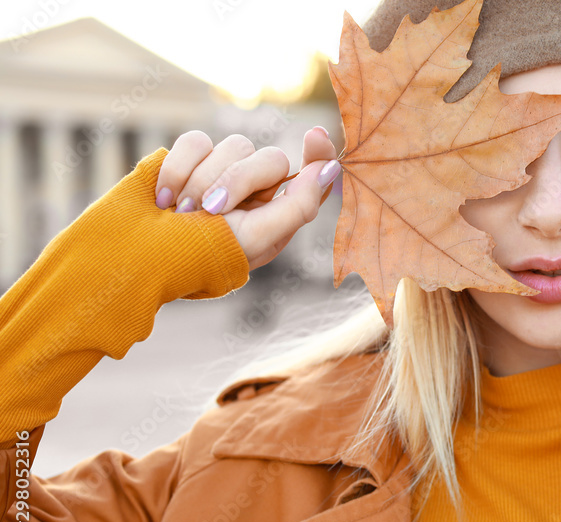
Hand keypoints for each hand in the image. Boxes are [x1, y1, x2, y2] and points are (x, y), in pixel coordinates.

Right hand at [153, 127, 340, 270]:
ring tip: (184, 213)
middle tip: (211, 211)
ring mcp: (221, 170)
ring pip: (233, 145)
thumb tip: (329, 170)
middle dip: (238, 181)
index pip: (311, 174)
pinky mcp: (188, 158)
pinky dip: (178, 169)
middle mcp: (255, 189)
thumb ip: (298, 205)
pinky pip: (194, 140)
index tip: (315, 135)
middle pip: (269, 158)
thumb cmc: (202, 256)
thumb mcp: (257, 239)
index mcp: (278, 213)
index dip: (319, 153)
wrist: (138, 256)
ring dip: (204, 180)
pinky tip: (164, 199)